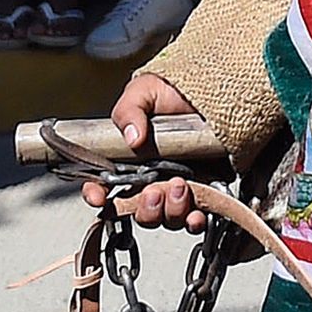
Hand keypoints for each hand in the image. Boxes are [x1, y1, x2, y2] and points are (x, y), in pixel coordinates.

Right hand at [85, 73, 206, 228]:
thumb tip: (132, 138)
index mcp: (128, 160)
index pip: (103, 186)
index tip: (99, 197)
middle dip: (144, 208)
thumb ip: (130, 111)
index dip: (96, 195)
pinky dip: (195, 221)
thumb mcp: (145, 91)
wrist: (215, 91)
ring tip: (181, 187)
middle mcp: (151, 179)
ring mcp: (177, 189)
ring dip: (171, 212)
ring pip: (166, 219)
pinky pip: (195, 219)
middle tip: (154, 191)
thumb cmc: (174, 90)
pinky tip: (199, 213)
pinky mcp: (205, 193)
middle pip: (138, 211)